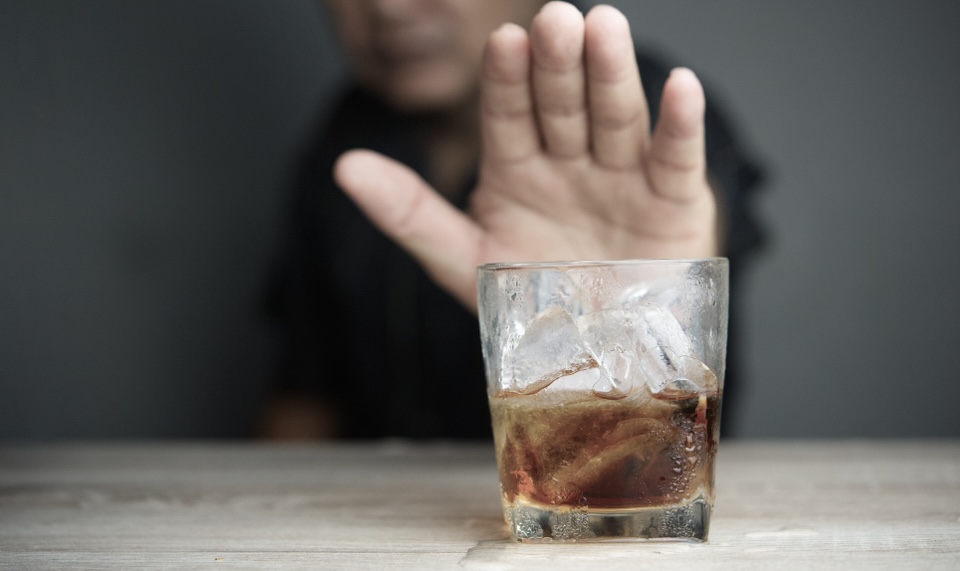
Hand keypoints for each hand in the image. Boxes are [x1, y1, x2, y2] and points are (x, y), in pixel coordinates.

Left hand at [334, 1, 716, 311]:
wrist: (599, 364)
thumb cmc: (533, 308)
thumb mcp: (464, 261)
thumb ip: (409, 214)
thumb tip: (346, 168)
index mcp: (518, 169)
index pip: (507, 115)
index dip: (506, 81)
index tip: (504, 43)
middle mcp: (570, 163)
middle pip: (562, 106)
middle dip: (558, 65)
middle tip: (555, 20)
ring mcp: (623, 178)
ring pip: (615, 120)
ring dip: (612, 76)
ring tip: (605, 30)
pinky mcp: (675, 201)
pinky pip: (677, 160)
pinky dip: (680, 126)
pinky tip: (678, 86)